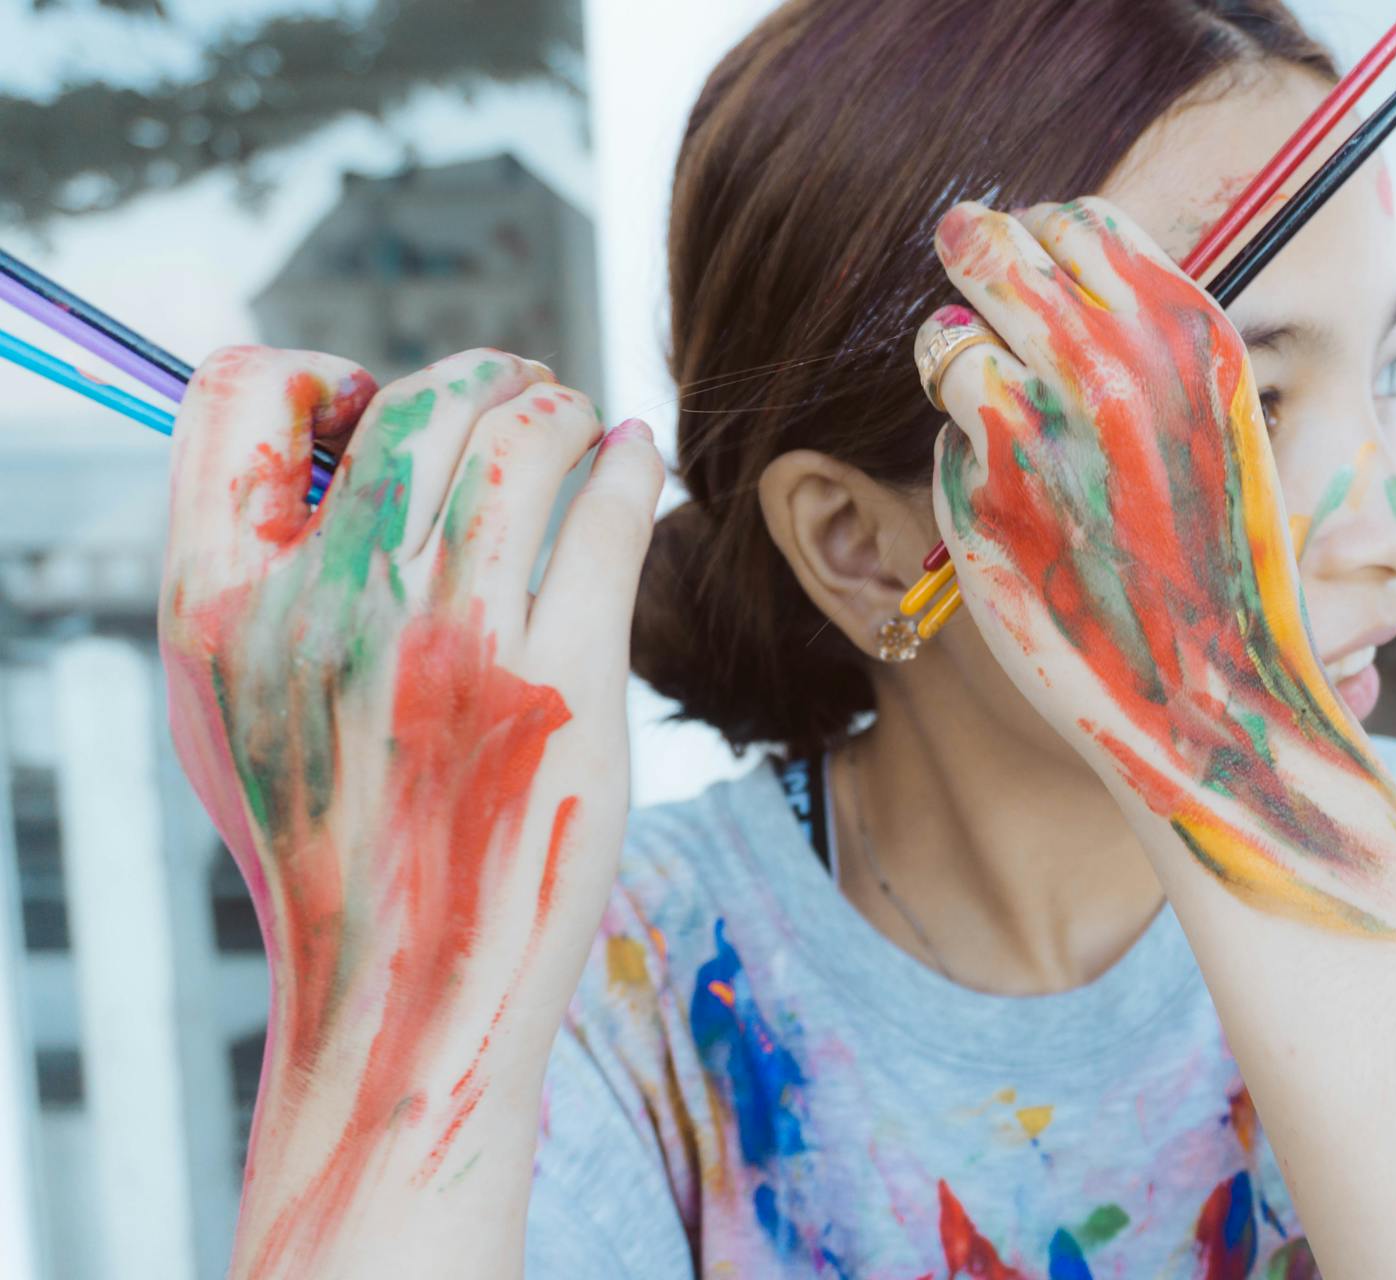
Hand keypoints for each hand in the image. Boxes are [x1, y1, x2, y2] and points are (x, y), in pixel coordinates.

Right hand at [160, 347, 662, 1275]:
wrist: (406, 993)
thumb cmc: (323, 839)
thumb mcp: (223, 707)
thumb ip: (241, 566)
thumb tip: (326, 419)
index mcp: (218, 607)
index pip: (238, 397)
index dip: (312, 375)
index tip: (373, 411)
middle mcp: (329, 612)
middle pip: (412, 403)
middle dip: (479, 377)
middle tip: (521, 393)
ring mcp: (454, 646)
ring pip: (522, 438)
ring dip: (561, 408)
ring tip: (579, 426)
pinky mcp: (565, 685)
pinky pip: (610, 516)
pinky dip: (631, 464)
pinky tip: (636, 460)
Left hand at [926, 200, 1395, 934]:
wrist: (1209, 689)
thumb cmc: (1218, 553)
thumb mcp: (1216, 420)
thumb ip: (1146, 339)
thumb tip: (1055, 268)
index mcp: (1184, 337)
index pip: (1079, 222)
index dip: (1041, 232)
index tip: (1026, 253)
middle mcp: (1108, 368)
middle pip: (993, 249)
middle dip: (970, 249)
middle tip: (958, 251)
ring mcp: (1034, 432)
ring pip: (944, 335)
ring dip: (950, 349)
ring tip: (976, 388)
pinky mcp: (975, 498)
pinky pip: (944, 438)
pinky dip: (963, 453)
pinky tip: (1012, 499)